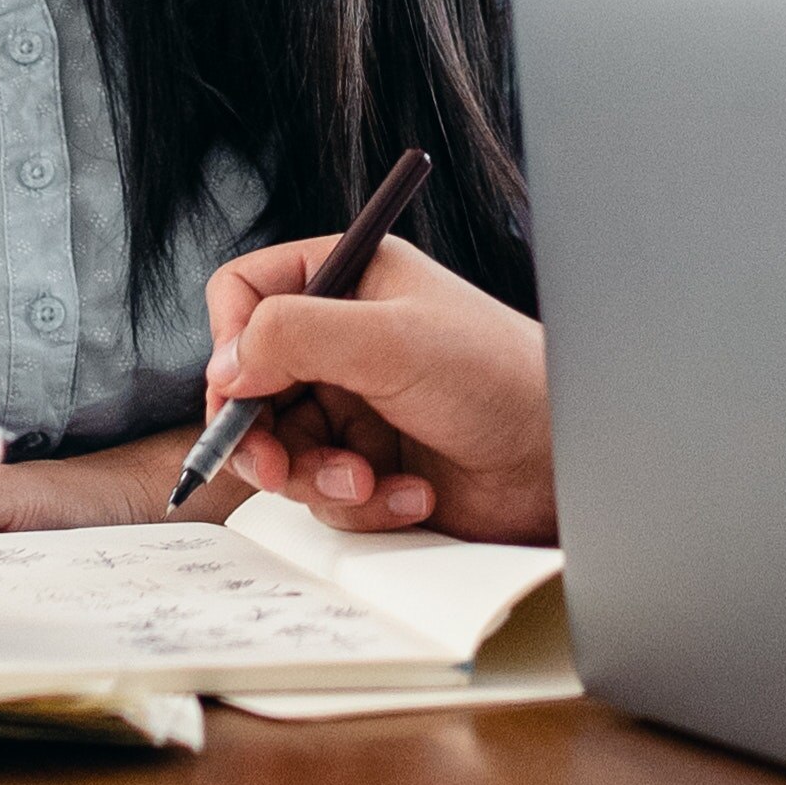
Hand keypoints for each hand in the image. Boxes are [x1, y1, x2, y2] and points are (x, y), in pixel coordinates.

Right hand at [201, 236, 555, 541]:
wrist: (560, 461)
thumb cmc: (498, 377)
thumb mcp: (389, 341)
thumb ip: (296, 334)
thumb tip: (225, 362)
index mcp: (350, 280)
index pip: (248, 292)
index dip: (231, 339)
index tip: (239, 387)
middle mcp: (345, 340)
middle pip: (250, 383)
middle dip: (260, 434)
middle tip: (275, 468)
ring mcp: (356, 404)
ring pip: (281, 447)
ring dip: (314, 477)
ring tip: (366, 482)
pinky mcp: (371, 463)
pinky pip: (324, 492)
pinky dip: (359, 504)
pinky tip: (411, 496)